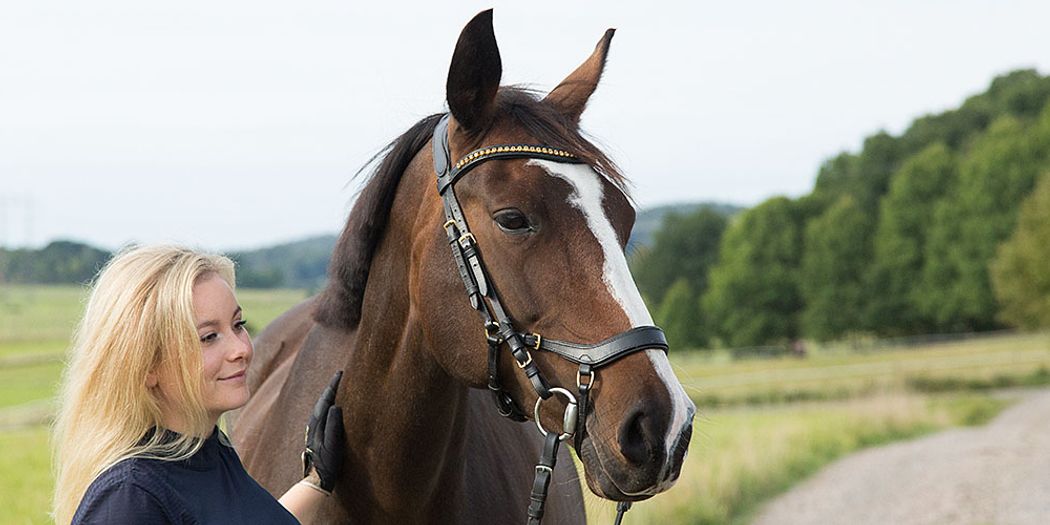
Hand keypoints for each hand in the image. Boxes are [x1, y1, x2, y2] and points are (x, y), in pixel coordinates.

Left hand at [302, 370, 345, 493]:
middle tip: (341, 375)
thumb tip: (336, 406)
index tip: (341, 373)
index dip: (333, 385)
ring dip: (330, 395)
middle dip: (331, 387)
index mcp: (317, 423)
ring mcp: (314, 428)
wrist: (316, 478)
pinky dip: (329, 405)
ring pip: (322, 406)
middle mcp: (313, 423)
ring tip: (339, 387)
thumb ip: (333, 425)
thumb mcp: (332, 444)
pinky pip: (323, 413)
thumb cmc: (327, 462)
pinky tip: (334, 406)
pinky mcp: (317, 434)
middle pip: (323, 400)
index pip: (326, 398)